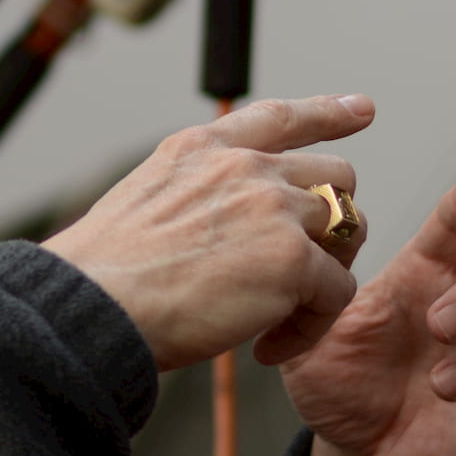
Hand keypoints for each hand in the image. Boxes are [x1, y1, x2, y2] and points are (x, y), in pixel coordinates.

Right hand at [43, 95, 374, 371]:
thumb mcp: (148, 200)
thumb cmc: (106, 275)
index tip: (361, 109)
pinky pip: (337, 292)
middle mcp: (245, 166)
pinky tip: (268, 345)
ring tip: (287, 312)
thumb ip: (199, 194)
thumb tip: (229, 226)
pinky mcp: (292, 259)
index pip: (280, 116)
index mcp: (203, 148)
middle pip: (334, 175)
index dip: (327, 112)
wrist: (94, 305)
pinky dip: (311, 325)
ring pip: (348, 226)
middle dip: (332, 220)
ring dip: (328, 272)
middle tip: (306, 270)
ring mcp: (273, 208)